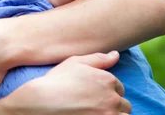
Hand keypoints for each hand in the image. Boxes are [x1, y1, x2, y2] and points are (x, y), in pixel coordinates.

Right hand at [0, 51, 130, 114]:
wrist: (41, 103)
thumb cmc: (56, 82)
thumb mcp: (74, 63)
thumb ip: (98, 58)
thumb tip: (116, 54)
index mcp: (106, 80)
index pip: (118, 88)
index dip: (106, 91)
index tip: (93, 94)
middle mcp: (111, 98)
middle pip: (123, 104)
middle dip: (112, 104)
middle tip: (93, 105)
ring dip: (112, 114)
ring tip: (94, 112)